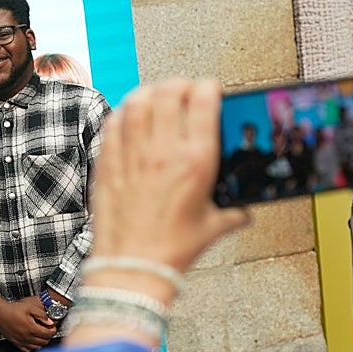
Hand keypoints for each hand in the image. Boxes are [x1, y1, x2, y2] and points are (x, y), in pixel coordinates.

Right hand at [0, 295, 55, 351]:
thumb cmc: (13, 309)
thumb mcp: (30, 307)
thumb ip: (42, 315)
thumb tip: (50, 322)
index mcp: (32, 328)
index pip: (48, 334)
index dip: (53, 330)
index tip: (52, 326)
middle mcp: (27, 337)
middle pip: (44, 341)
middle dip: (48, 335)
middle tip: (47, 329)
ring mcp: (21, 342)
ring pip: (37, 347)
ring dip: (41, 342)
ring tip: (40, 334)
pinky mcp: (16, 343)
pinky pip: (28, 350)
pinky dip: (32, 347)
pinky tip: (32, 340)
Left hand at [92, 80, 249, 281]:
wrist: (132, 267)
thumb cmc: (171, 250)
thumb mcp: (213, 227)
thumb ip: (233, 213)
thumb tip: (244, 210)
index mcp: (195, 161)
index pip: (202, 100)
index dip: (208, 86)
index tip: (210, 90)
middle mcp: (162, 152)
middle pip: (168, 92)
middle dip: (179, 84)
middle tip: (183, 91)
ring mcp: (131, 155)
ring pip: (137, 101)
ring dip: (149, 92)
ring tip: (156, 98)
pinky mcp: (107, 164)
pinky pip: (113, 124)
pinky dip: (123, 113)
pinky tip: (129, 119)